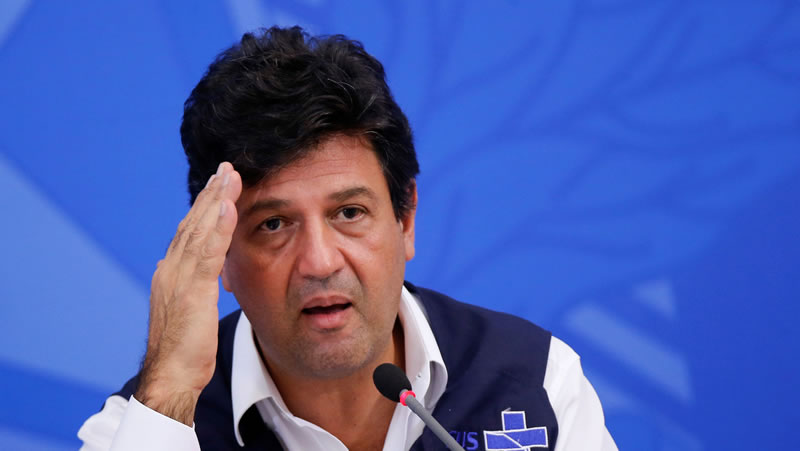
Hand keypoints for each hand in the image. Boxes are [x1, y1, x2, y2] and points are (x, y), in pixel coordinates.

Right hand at [135, 162, 241, 424]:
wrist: (171, 377)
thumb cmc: (184, 351)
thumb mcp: (190, 312)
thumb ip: (196, 289)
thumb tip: (204, 277)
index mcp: (171, 274)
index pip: (189, 233)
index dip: (204, 208)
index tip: (218, 186)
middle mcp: (171, 269)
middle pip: (192, 223)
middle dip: (210, 194)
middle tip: (226, 169)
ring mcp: (179, 278)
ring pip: (199, 230)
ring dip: (215, 200)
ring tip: (229, 175)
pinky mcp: (192, 290)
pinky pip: (207, 252)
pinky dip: (217, 226)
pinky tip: (229, 206)